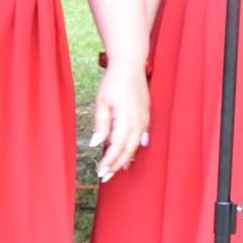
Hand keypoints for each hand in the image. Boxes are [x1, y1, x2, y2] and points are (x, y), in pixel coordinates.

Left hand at [90, 61, 149, 180]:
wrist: (130, 65)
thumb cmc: (114, 82)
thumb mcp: (101, 102)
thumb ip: (101, 125)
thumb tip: (96, 144)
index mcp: (125, 119)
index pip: (117, 147)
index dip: (109, 161)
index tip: (100, 172)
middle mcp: (138, 122)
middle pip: (128, 150)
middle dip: (117, 165)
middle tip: (106, 176)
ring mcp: (144, 119)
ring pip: (136, 145)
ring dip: (126, 158)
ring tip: (117, 169)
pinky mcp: (146, 115)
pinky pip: (141, 137)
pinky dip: (134, 147)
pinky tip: (130, 152)